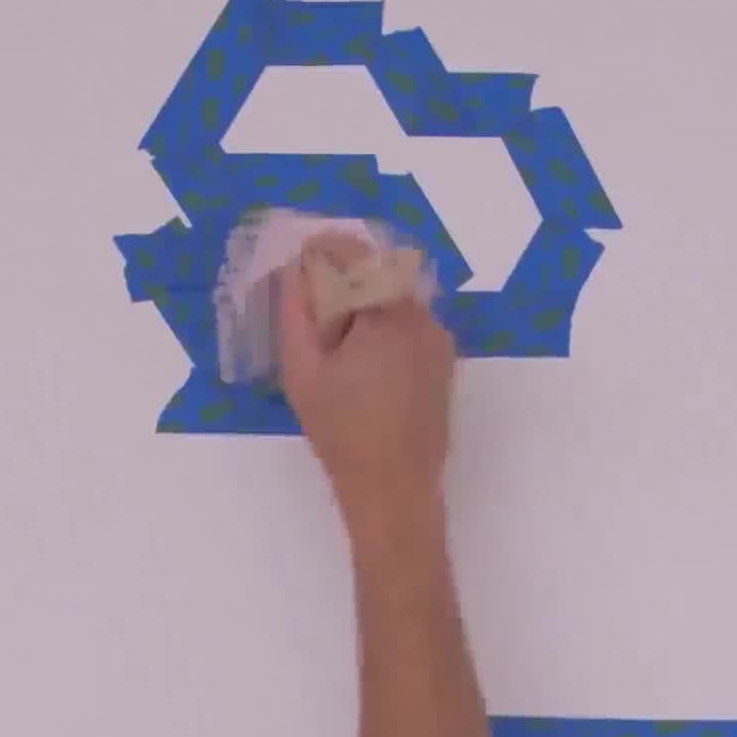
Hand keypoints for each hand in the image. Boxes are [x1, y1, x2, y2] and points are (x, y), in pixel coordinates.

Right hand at [277, 232, 455, 518]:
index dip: (327, 247)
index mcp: (389, 314)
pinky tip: (361, 364)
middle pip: (382, 274)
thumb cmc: (342, 432)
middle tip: (313, 305)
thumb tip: (292, 272)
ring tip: (335, 342)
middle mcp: (424, 318)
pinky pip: (411, 327)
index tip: (302, 256)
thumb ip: (295, 313)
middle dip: (346, 278)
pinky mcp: (444, 364)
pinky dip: (385, 327)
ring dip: (367, 304)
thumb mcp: (303, 371)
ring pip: (398, 300)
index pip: (359, 254)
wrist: (395, 489)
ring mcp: (440, 342)